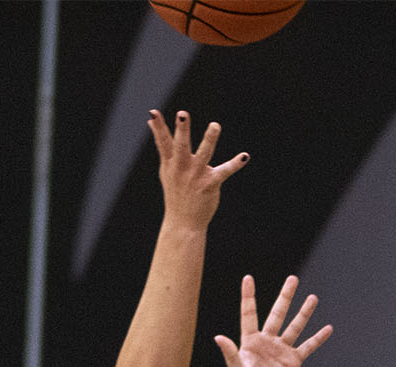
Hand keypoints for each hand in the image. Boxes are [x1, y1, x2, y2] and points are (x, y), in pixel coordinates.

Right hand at [150, 109, 245, 231]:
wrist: (183, 223)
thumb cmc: (176, 192)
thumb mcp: (166, 169)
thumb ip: (163, 146)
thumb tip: (151, 122)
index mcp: (170, 164)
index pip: (163, 142)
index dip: (158, 128)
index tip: (153, 113)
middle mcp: (182, 168)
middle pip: (181, 146)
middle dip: (182, 130)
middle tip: (182, 114)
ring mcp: (196, 176)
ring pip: (204, 154)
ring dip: (209, 139)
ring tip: (214, 125)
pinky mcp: (210, 184)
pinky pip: (224, 172)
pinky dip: (235, 164)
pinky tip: (244, 156)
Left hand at [217, 274, 330, 366]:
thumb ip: (230, 353)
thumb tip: (218, 337)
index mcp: (250, 341)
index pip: (249, 314)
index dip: (248, 296)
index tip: (248, 278)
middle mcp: (267, 342)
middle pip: (278, 314)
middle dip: (286, 296)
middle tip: (293, 278)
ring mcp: (281, 350)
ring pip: (295, 326)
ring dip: (304, 313)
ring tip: (313, 297)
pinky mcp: (293, 362)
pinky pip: (308, 347)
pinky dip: (318, 338)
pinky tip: (328, 328)